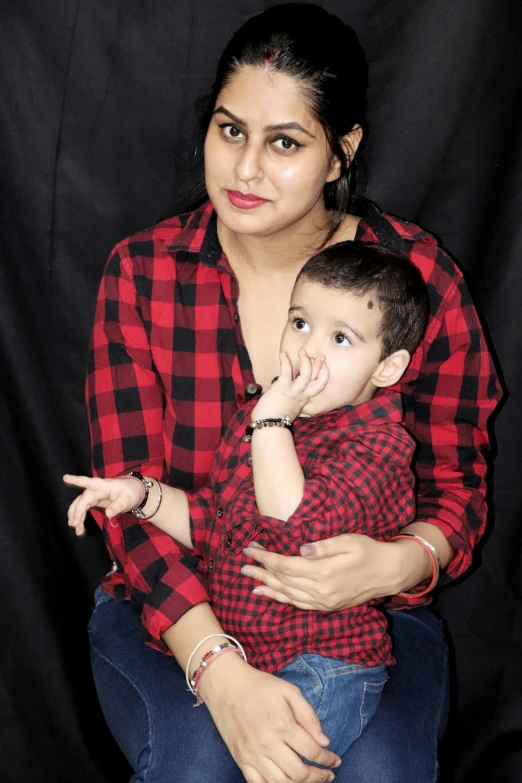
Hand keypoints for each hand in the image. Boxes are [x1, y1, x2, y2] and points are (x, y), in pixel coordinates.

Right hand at [63, 474, 142, 534]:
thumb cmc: (130, 492)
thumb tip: (108, 514)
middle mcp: (96, 490)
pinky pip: (83, 509)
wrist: (133, 492)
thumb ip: (118, 506)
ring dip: (76, 517)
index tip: (65, 478)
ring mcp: (94, 496)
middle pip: (82, 499)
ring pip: (80, 505)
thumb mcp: (128, 500)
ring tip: (76, 529)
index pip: (89, 482)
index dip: (77, 480)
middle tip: (74, 524)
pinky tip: (79, 528)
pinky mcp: (93, 502)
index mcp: (104, 486)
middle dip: (77, 511)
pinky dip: (80, 518)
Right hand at [199, 653, 340, 782]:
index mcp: (283, 725)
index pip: (312, 752)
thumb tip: (324, 741)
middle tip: (327, 774)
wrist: (227, 686)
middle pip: (299, 774)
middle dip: (318, 777)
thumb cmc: (260, 686)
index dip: (328, 759)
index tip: (335, 761)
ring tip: (311, 780)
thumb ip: (309, 716)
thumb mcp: (289, 691)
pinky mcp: (241, 760)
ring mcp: (253, 755)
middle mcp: (268, 744)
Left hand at [242, 535, 407, 610]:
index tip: (250, 549)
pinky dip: (281, 599)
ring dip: (266, 587)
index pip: (285, 565)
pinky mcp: (327, 607)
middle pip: (282, 581)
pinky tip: (269, 594)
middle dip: (260, 571)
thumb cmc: (368, 550)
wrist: (389, 573)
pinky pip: (298, 604)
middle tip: (242, 564)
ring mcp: (323, 602)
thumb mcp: (348, 540)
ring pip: (287, 595)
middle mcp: (321, 591)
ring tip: (249, 580)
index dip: (265, 558)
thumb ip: (323, 546)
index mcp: (324, 572)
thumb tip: (301, 550)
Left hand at [252, 350, 328, 421]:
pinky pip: (286, 372)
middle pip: (319, 380)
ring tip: (303, 351)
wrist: (268, 427)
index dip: (323, 375)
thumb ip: (291, 399)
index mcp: (304, 399)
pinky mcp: (282, 388)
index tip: (323, 366)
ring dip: (306, 361)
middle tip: (321, 356)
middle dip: (321, 367)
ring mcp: (293, 391)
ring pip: (307, 374)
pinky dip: (285, 362)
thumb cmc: (274, 419)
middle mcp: (302, 395)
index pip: (319, 386)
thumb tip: (287, 391)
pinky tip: (283, 354)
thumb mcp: (288, 408)